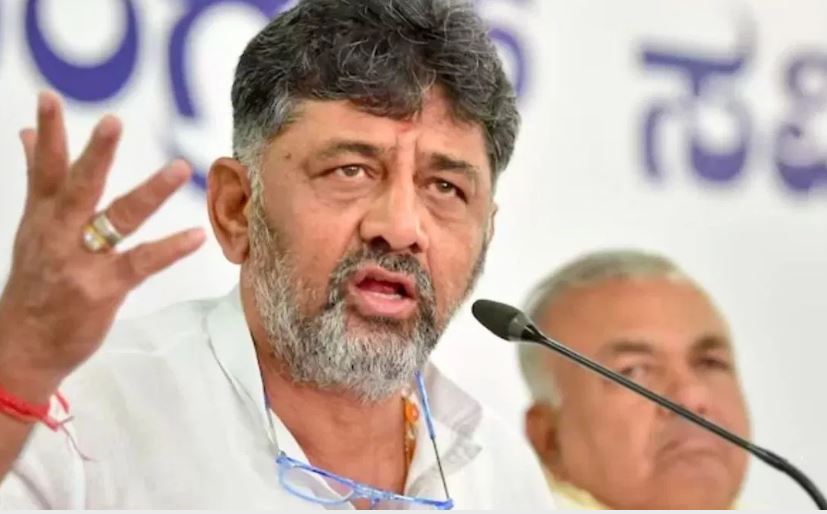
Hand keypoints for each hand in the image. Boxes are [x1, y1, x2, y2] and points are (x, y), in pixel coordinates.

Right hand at [0, 92, 204, 401]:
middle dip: (94, 155)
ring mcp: (81, 263)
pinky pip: (142, 263)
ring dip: (149, 193)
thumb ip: (38, 181)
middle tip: (112, 122)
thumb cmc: (34, 283)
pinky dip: (170, 248)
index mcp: (41, 217)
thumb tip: (25, 134)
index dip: (46, 133)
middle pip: (77, 188)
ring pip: (117, 219)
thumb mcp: (31, 229)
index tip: (49, 98)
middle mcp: (58, 235)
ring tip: (179, 168)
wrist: (22, 346)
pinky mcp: (104, 289)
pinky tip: (195, 235)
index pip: (42, 168)